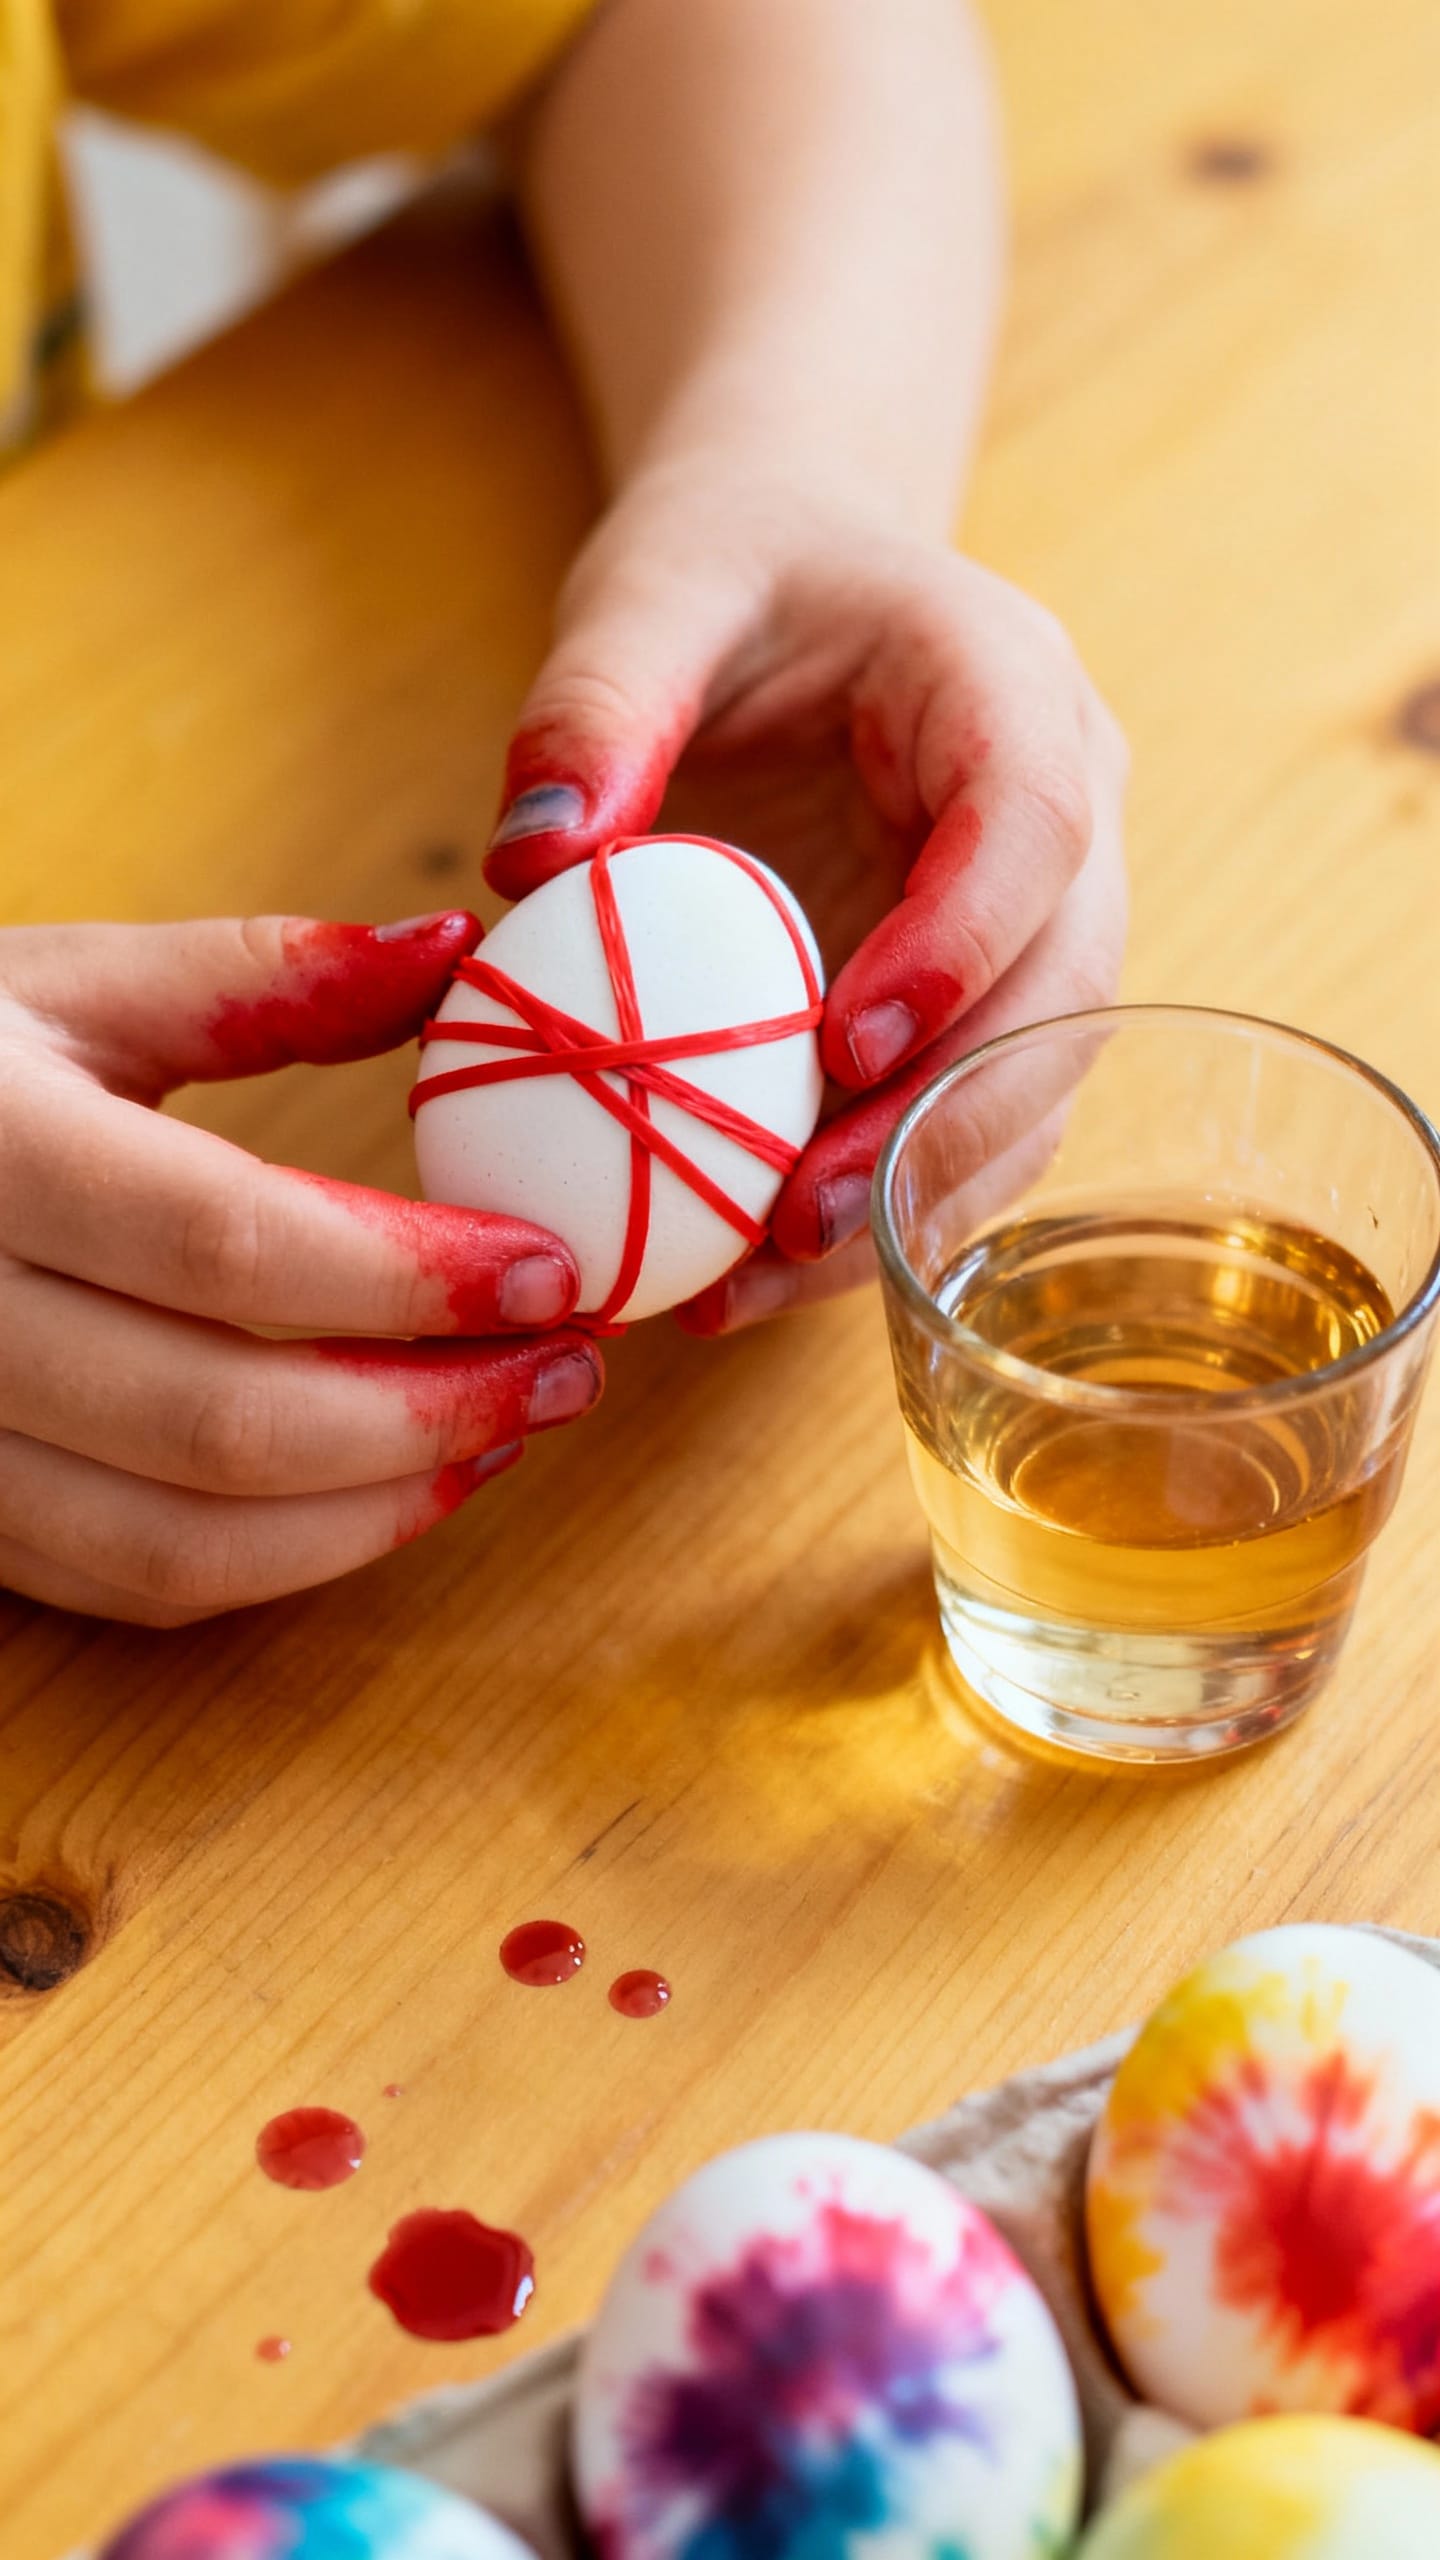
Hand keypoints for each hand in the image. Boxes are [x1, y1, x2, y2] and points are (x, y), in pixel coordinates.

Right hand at [0, 912, 601, 1623]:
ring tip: (511, 1432)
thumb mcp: (66, 984)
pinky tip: (396, 1486)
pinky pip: (135, 1585)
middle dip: (432, 1413)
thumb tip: (462, 947)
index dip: (408, 1275)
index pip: (226, 1243)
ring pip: (182, 1543)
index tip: (553, 1265)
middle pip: (221, 1424)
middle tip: (571, 1369)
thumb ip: (261, 977)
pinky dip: (288, 1559)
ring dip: (380, 1511)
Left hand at [483, 464, 1127, 1329]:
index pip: (1032, 829)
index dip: (960, 947)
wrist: (789, 579)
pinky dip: (878, 1205)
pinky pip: (966, 1124)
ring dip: (907, 1199)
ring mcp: (1041, 919)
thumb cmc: (728, 571)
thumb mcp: (648, 591)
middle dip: (938, 1126)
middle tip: (793, 1224)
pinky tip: (756, 1269)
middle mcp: (1068, 815)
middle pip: (1059, 993)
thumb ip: (594, 706)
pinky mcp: (985, 1000)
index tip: (843, 1046)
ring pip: (1030, 1088)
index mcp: (1010, 690)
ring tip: (751, 1284)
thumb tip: (532, 864)